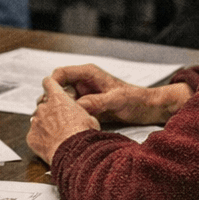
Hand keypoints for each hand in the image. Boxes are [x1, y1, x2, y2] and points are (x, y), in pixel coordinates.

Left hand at [27, 75, 98, 164]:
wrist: (73, 152)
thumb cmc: (83, 133)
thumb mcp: (90, 118)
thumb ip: (81, 112)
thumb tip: (83, 116)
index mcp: (58, 98)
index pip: (48, 82)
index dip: (50, 85)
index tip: (51, 88)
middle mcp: (44, 107)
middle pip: (43, 104)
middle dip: (50, 110)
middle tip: (60, 120)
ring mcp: (36, 122)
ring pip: (38, 119)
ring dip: (45, 124)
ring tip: (57, 135)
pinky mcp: (31, 137)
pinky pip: (34, 135)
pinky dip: (40, 138)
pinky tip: (50, 144)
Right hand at [51, 63, 190, 126]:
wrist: (148, 108)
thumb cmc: (135, 99)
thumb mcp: (116, 100)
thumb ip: (97, 102)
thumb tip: (78, 107)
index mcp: (88, 73)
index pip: (61, 73)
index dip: (52, 84)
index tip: (49, 99)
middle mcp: (84, 82)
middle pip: (58, 88)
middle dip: (53, 100)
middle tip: (50, 114)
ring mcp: (85, 94)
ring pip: (64, 101)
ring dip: (60, 110)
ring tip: (58, 123)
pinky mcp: (88, 106)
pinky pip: (72, 110)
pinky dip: (69, 117)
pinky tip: (69, 126)